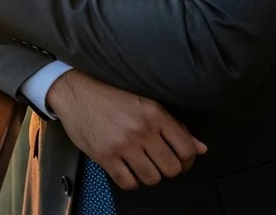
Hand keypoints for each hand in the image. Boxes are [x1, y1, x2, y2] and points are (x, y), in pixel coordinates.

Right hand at [48, 70, 206, 189]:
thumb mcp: (146, 103)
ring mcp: (123, 144)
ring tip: (141, 166)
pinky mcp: (105, 156)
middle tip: (159, 163)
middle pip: (172, 168)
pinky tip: (126, 170)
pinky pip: (128, 183)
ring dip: (149, 176)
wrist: (75, 91)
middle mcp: (142, 130)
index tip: (179, 160)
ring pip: (152, 178)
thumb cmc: (110, 95)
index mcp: (155, 114)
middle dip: (168, 169)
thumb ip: (174, 126)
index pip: (187, 150)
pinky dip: (130, 181)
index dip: (187, 161)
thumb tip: (200, 148)